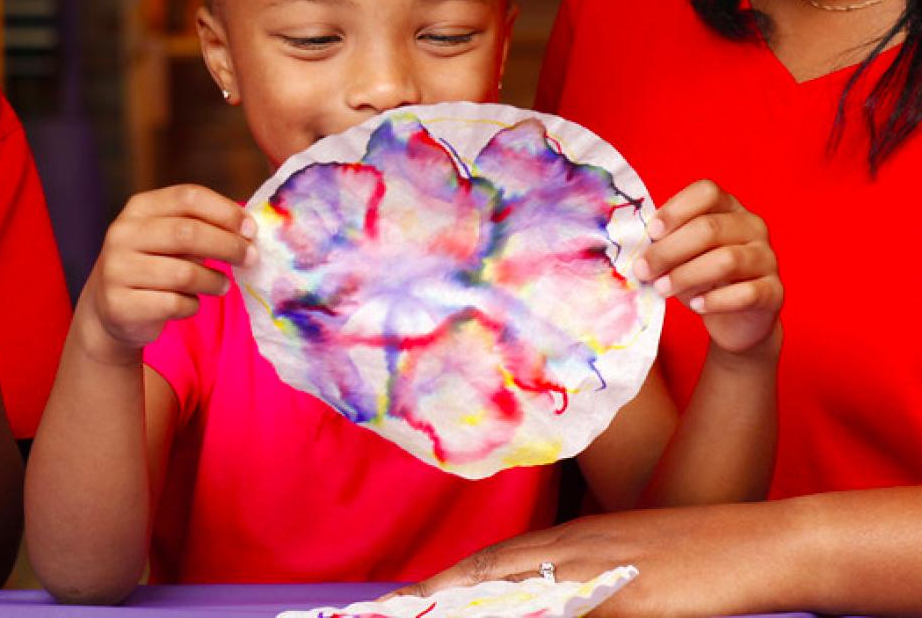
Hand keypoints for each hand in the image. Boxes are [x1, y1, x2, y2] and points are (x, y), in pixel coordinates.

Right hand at [78, 184, 253, 361]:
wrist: (110, 308)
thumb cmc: (154, 264)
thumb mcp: (170, 237)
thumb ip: (202, 227)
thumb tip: (249, 231)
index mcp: (139, 208)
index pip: (188, 197)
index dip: (225, 212)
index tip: (251, 229)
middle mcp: (123, 234)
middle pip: (188, 233)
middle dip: (228, 246)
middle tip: (251, 258)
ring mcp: (117, 270)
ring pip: (184, 274)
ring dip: (214, 281)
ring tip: (222, 285)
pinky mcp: (121, 305)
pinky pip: (174, 304)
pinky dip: (192, 306)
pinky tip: (191, 303)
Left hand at [398, 505, 785, 617]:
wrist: (768, 545)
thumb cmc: (706, 558)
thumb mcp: (631, 573)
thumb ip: (584, 589)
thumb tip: (542, 603)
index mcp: (572, 540)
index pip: (489, 564)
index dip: (442, 584)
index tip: (399, 600)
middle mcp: (574, 546)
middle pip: (487, 571)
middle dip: (433, 594)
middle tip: (382, 611)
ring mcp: (598, 564)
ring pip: (514, 586)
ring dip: (465, 603)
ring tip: (415, 614)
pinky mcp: (627, 588)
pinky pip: (566, 605)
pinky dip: (525, 610)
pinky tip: (497, 615)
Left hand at [634, 180, 781, 355]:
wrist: (735, 319)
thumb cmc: (700, 277)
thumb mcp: (680, 253)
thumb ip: (665, 241)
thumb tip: (635, 242)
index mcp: (728, 207)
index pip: (707, 192)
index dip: (676, 210)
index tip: (651, 232)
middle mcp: (752, 226)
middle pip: (709, 228)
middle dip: (669, 250)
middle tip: (643, 270)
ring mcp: (767, 258)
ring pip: (727, 260)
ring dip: (686, 275)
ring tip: (662, 289)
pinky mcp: (774, 291)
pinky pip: (746, 293)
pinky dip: (716, 300)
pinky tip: (696, 306)